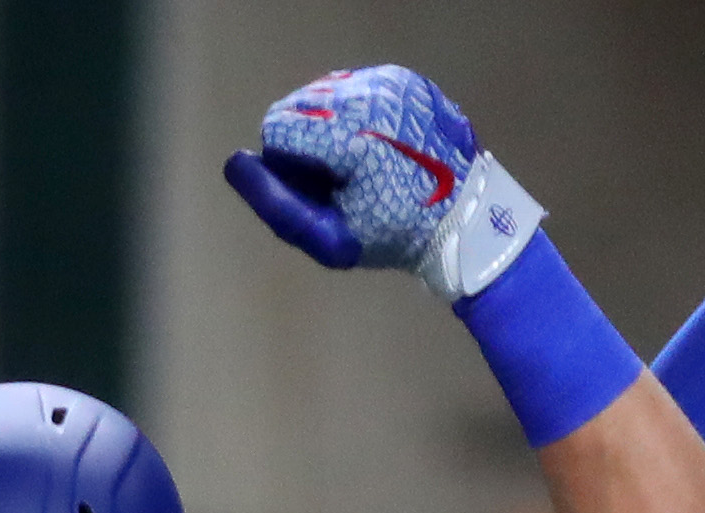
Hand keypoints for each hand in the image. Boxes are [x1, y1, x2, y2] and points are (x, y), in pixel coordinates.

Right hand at [223, 65, 543, 301]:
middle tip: (343, 179)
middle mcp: (368, 96)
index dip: (291, 167)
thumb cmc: (396, 237)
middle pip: (299, 104)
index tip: (321, 192)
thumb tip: (236, 162)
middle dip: (309, 141)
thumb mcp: (331, 241)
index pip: (277, 128)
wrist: (469, 220)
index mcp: (349, 136)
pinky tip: (382, 145)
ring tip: (364, 162)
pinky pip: (359, 87)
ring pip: (326, 92)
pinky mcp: (407, 78)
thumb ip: (276, 205)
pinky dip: (359, 114)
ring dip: (331, 124)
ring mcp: (391, 82)